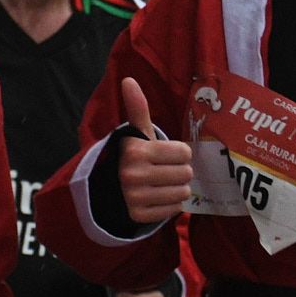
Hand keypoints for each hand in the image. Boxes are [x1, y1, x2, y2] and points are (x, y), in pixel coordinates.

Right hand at [118, 77, 192, 224]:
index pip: (184, 152)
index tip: (165, 155)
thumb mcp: (135, 133)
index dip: (179, 153)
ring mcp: (134, 197)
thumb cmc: (132, 156)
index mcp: (135, 151)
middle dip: (179, 171)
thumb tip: (129, 80)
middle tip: (164, 170)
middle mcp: (133, 174)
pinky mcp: (138, 216)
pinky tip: (156, 197)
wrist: (109, 188)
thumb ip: (137, 108)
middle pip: (186, 173)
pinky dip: (169, 204)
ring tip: (161, 184)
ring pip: (182, 192)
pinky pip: (173, 210)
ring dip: (176, 188)